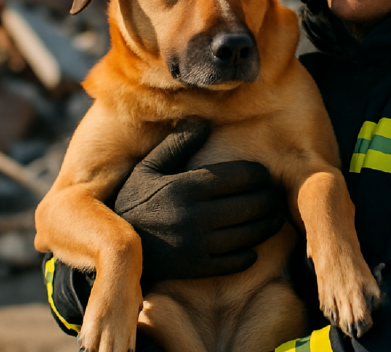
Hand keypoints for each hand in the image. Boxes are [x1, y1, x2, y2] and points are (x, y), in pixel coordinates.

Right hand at [113, 119, 284, 287]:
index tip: (266, 174)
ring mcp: (195, 244)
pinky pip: (234, 261)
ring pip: (246, 234)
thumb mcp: (148, 168)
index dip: (258, 175)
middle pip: (248, 205)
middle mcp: (192, 215)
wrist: (113, 246)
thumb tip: (203, 123)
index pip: (237, 177)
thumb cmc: (134, 202)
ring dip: (267, 226)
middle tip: (276, 196)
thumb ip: (176, 145)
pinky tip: (254, 247)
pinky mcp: (195, 268)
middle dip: (269, 199)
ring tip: (275, 218)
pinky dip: (249, 254)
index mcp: (184, 187)